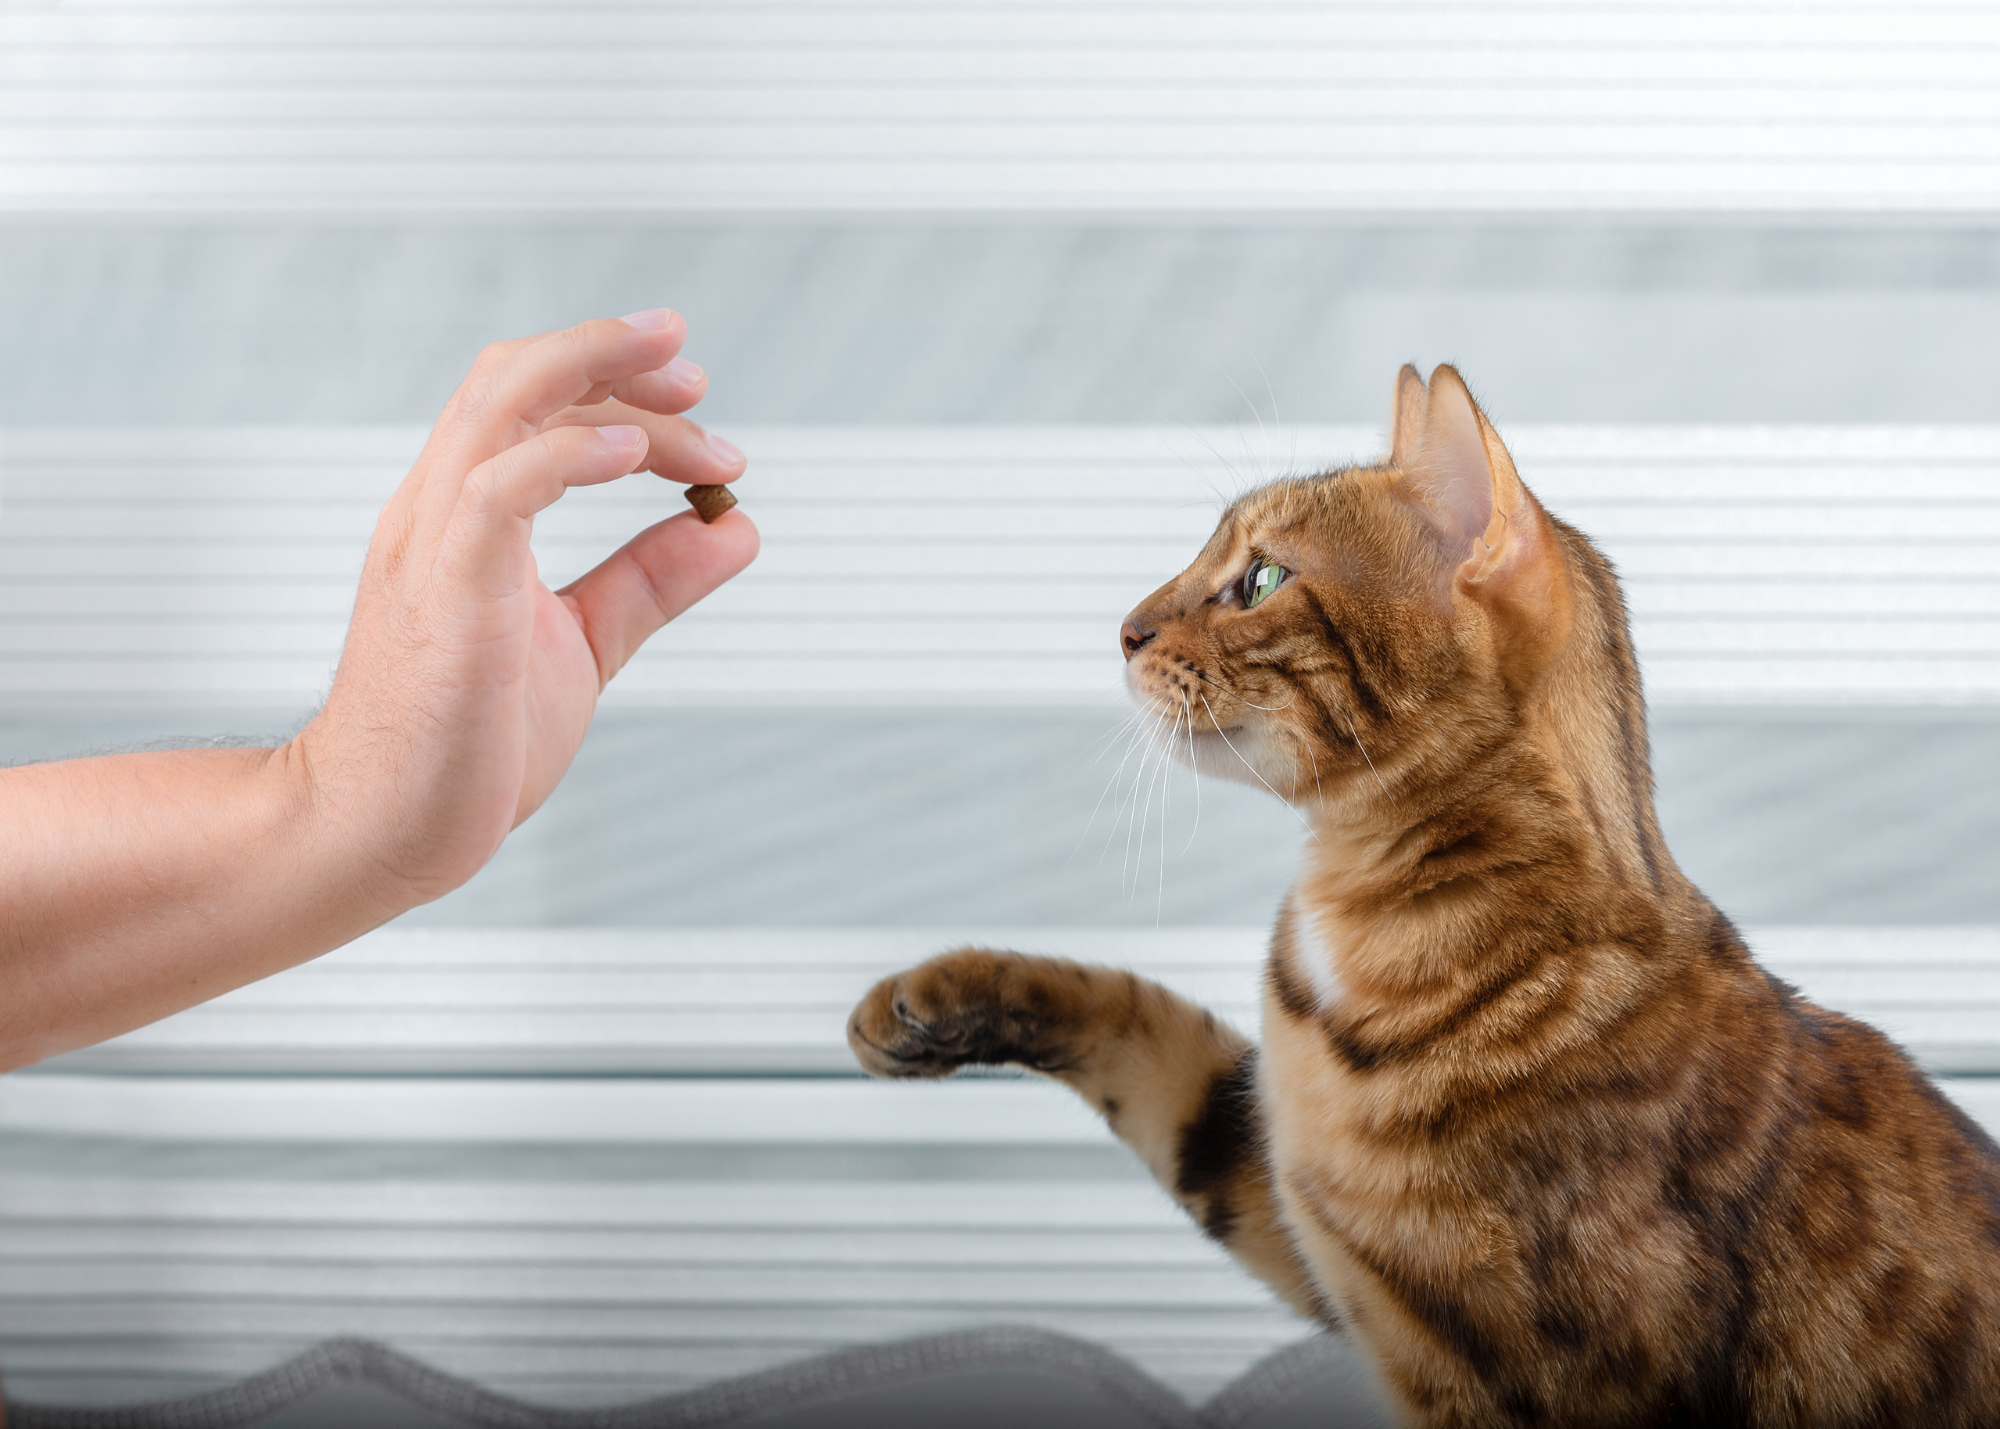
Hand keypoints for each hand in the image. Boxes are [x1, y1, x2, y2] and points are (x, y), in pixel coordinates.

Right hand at [297, 309, 756, 905]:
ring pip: (501, 406)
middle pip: (514, 377)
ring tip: (685, 387)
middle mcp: (439, 511)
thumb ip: (650, 582)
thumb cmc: (465, 744)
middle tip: (697, 374)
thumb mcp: (583, 644)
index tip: (698, 401)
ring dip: (598, 375)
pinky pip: (498, 490)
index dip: (613, 378)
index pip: (528, 400)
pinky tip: (636, 455)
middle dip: (610, 352)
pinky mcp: (448, 593)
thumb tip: (734, 528)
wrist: (381, 832)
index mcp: (464, 515)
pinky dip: (570, 456)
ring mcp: (434, 545)